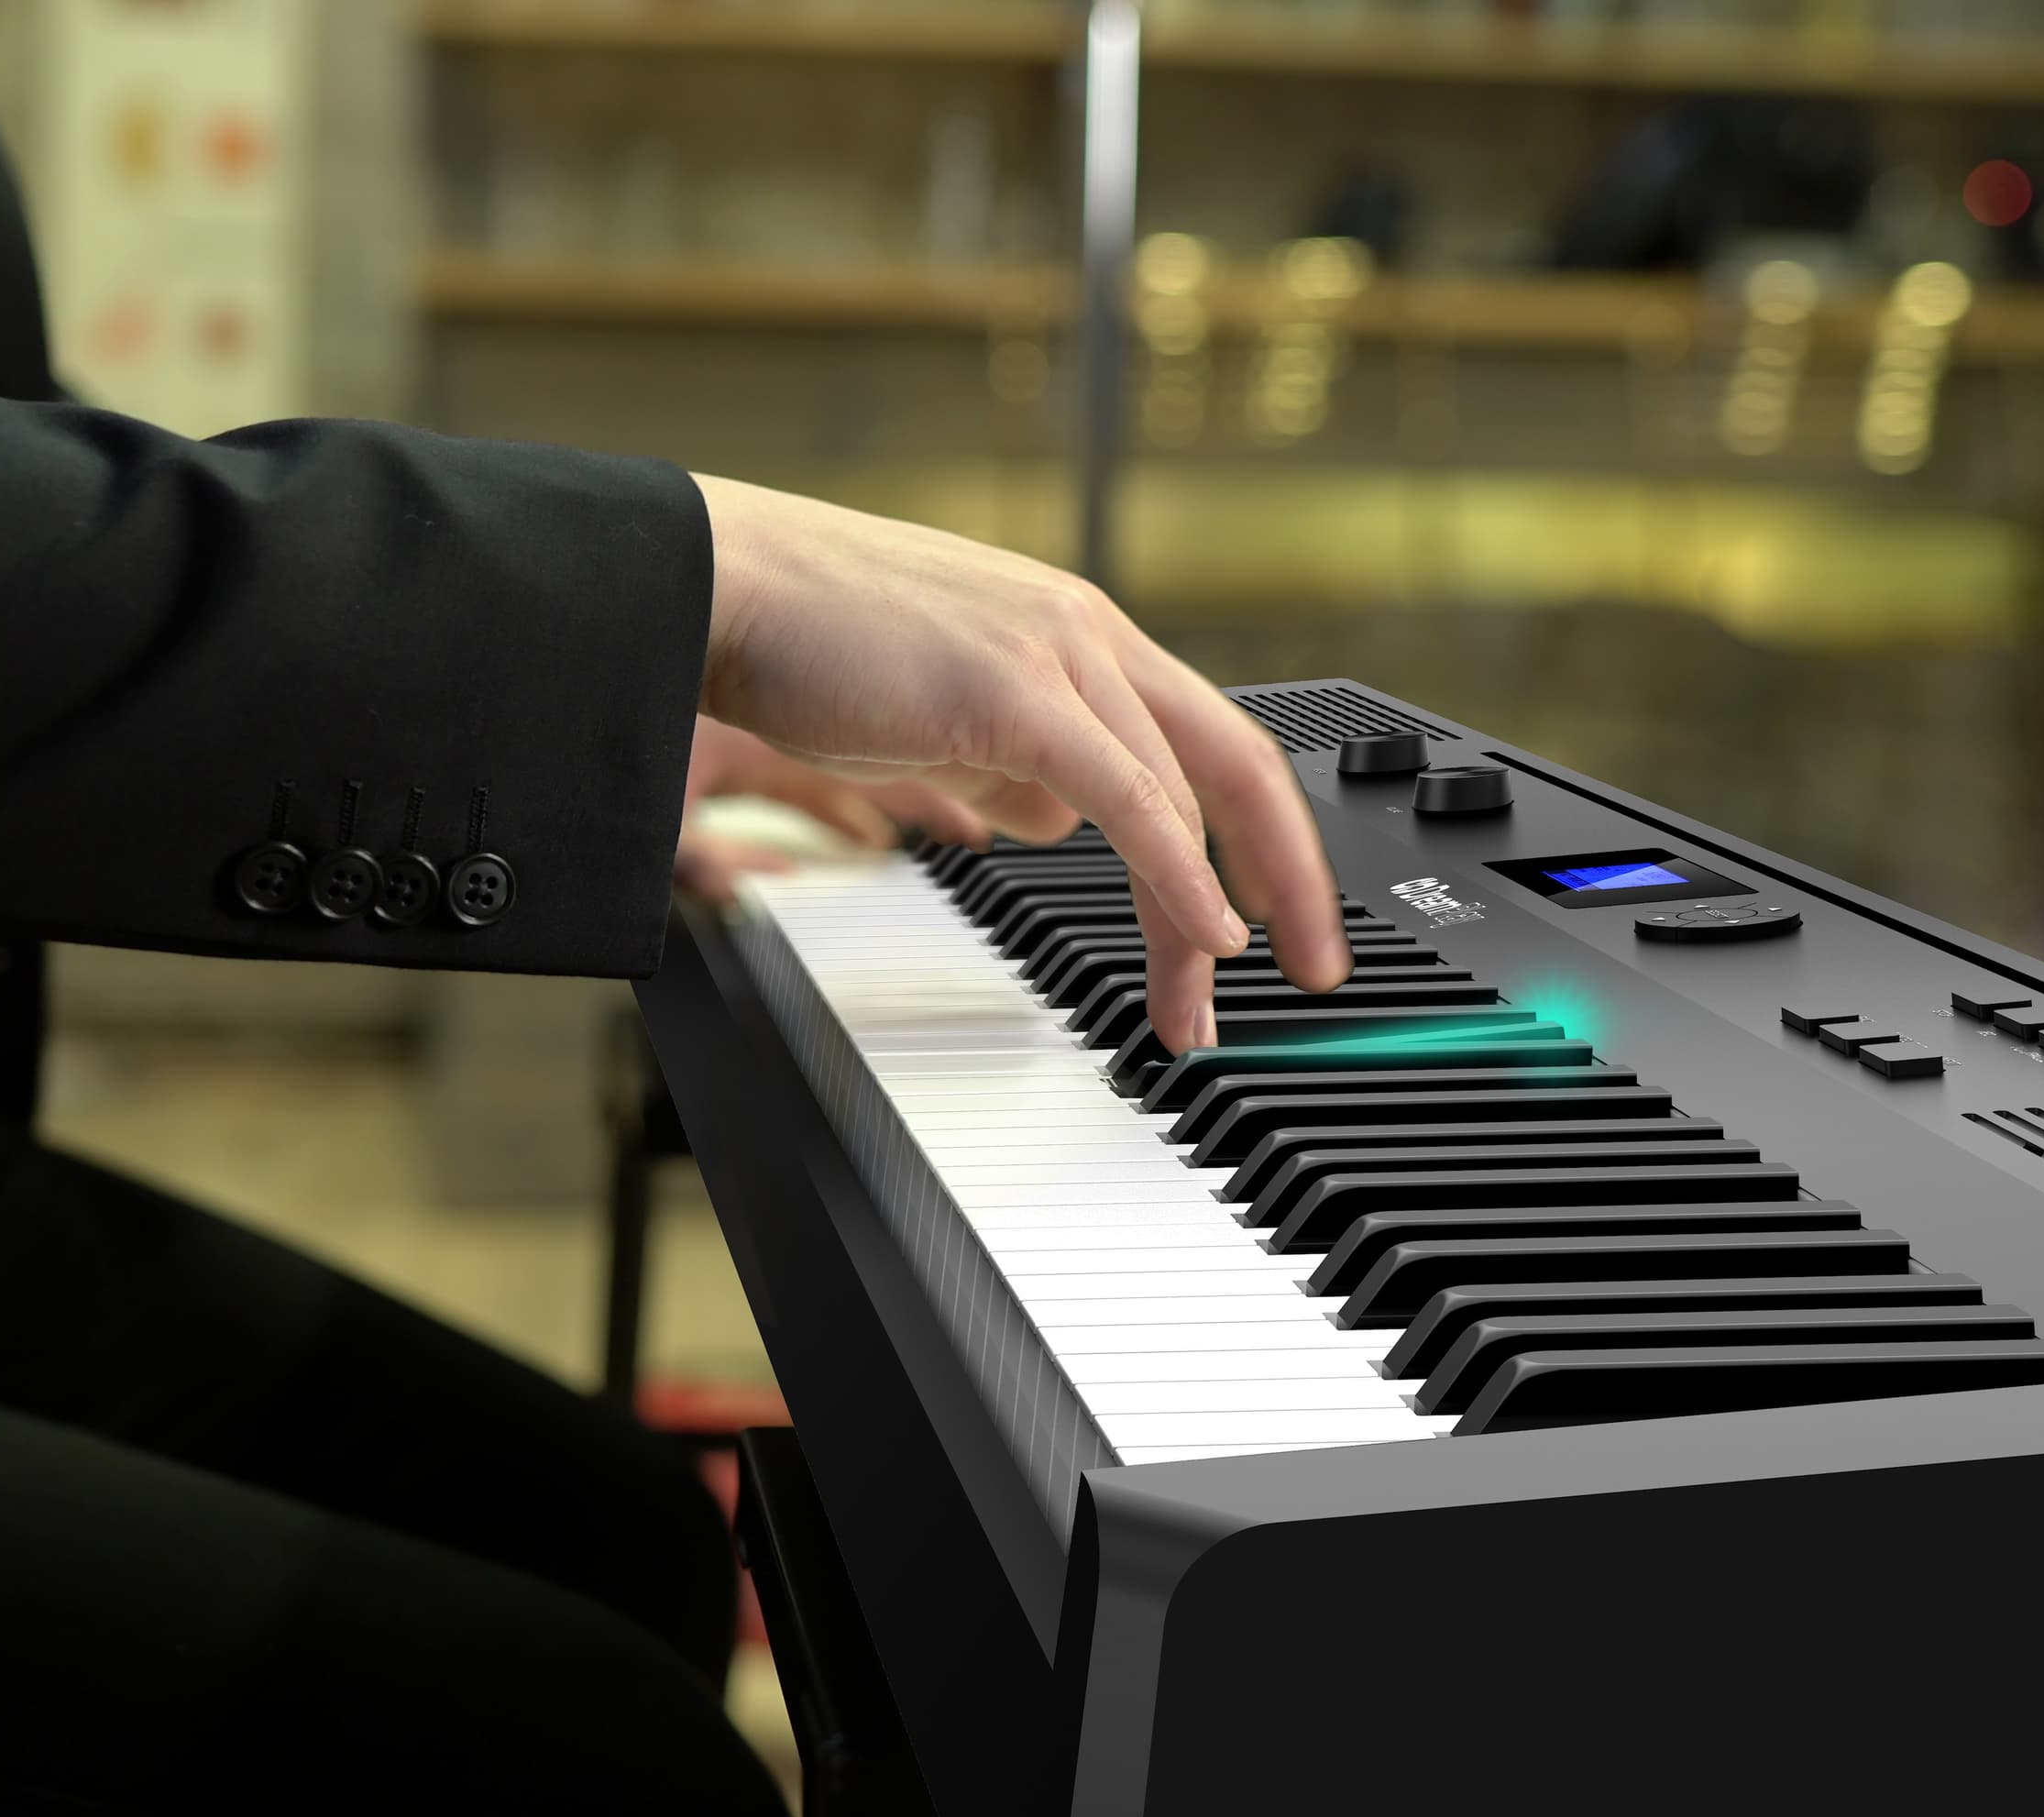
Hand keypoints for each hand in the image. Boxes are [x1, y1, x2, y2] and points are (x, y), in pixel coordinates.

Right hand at [691, 475, 1348, 1049]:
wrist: (725, 586)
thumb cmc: (811, 647)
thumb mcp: (943, 718)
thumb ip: (1015, 765)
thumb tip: (1060, 818)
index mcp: (1078, 637)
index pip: (1207, 745)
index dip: (1260, 837)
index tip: (1278, 920)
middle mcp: (1089, 635)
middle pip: (1236, 764)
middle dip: (1292, 879)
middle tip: (1318, 968)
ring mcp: (1058, 654)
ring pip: (1185, 794)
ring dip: (1207, 916)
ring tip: (1203, 1004)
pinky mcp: (1014, 691)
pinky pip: (1130, 797)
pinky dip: (1179, 872)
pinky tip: (1206, 933)